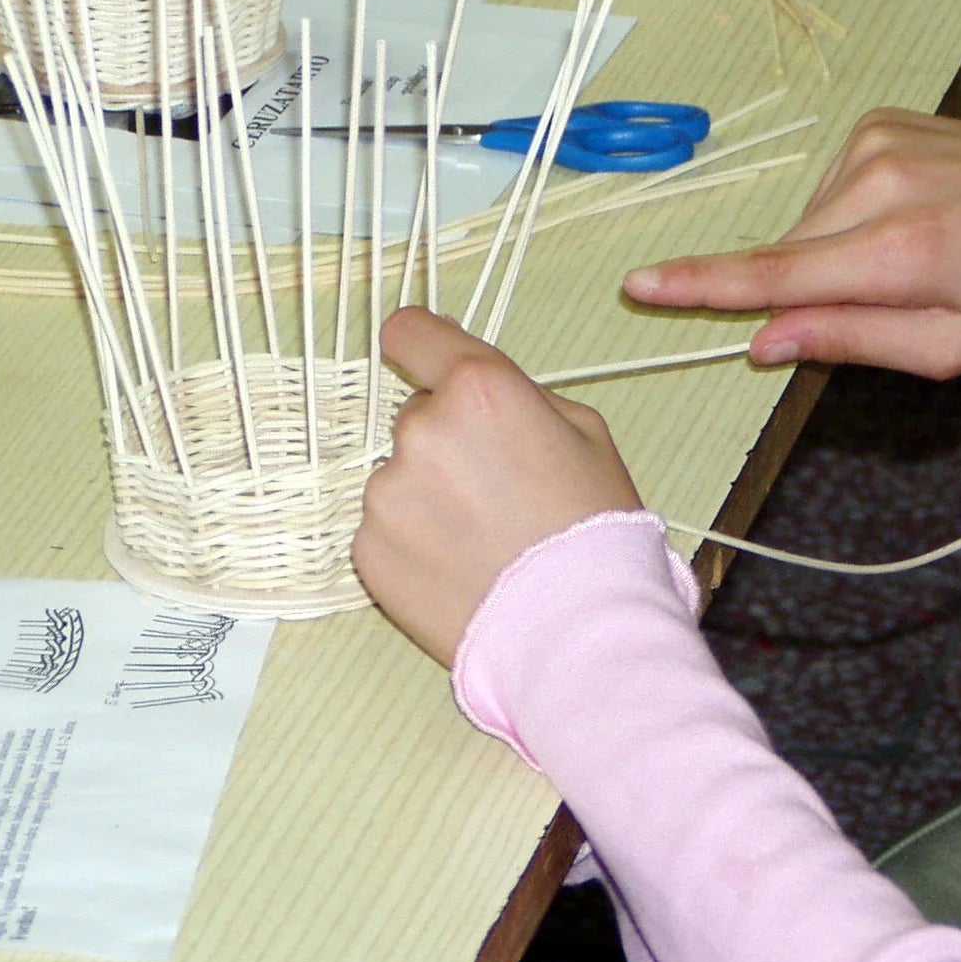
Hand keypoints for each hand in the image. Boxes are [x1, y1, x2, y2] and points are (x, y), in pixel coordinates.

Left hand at [353, 308, 641, 667]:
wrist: (575, 628)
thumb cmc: (593, 530)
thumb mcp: (587, 435)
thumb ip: (523, 397)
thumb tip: (480, 391)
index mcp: (479, 389)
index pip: (412, 333)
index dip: (422, 345)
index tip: (425, 359)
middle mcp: (422, 431)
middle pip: (418, 415)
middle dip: (449, 441)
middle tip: (498, 489)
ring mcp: (386, 493)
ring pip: (401, 475)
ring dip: (431, 495)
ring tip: (484, 538)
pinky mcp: (367, 549)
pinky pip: (386, 527)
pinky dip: (415, 542)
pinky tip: (461, 565)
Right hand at [623, 108, 960, 380]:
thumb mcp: (952, 346)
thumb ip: (851, 342)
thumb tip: (763, 342)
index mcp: (901, 251)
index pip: (776, 275)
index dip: (702, 287)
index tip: (640, 285)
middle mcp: (879, 184)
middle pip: (788, 255)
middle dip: (805, 292)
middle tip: (887, 306)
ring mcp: (878, 142)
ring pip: (808, 224)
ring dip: (833, 254)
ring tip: (916, 258)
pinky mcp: (882, 121)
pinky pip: (833, 189)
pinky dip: (852, 216)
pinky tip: (912, 218)